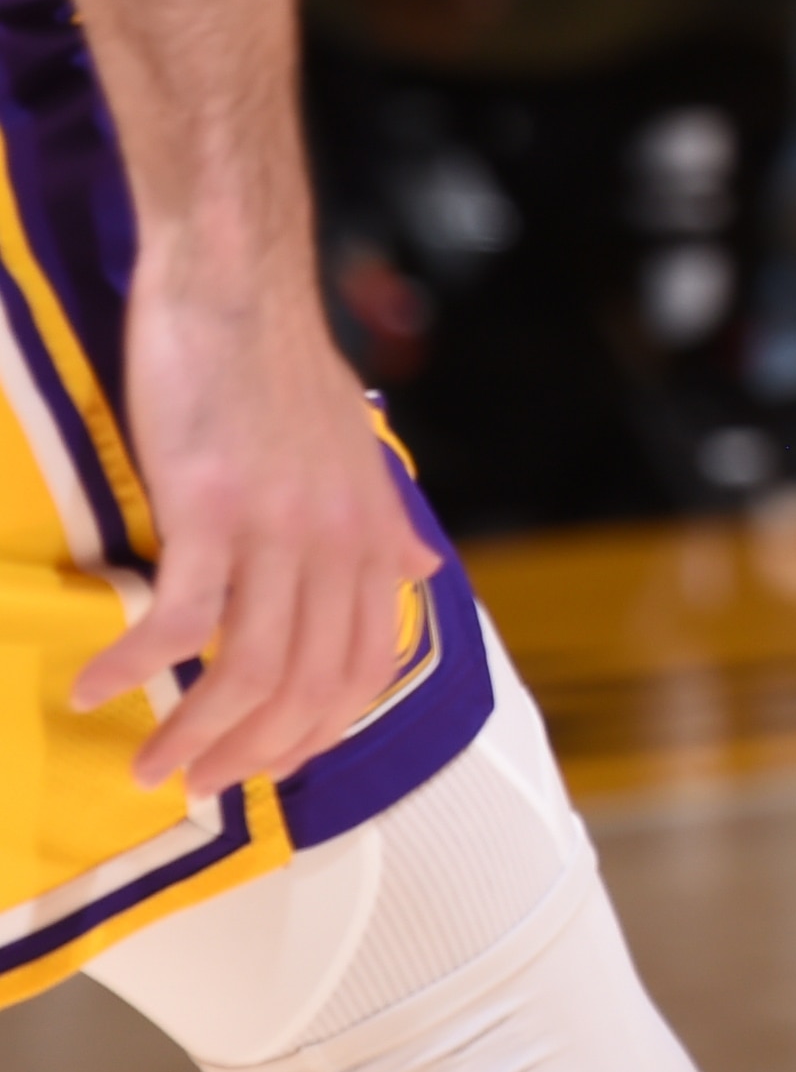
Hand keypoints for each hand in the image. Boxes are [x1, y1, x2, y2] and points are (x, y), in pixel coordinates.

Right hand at [71, 249, 442, 794]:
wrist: (238, 287)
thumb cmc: (284, 367)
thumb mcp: (356, 450)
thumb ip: (384, 522)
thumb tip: (423, 572)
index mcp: (373, 534)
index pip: (362, 669)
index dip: (316, 735)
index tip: (266, 766)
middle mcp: (339, 541)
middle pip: (307, 688)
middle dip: (253, 755)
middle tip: (195, 785)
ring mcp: (279, 528)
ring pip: (248, 670)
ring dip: (193, 734)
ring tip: (148, 764)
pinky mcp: (212, 508)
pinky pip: (181, 620)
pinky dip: (136, 668)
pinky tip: (95, 689)